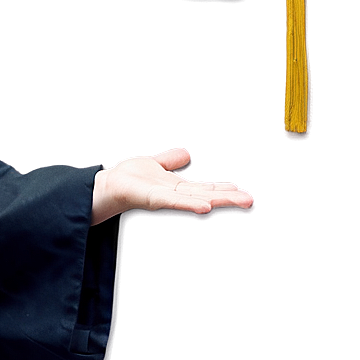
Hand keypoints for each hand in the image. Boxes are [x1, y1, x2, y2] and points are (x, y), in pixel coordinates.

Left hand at [90, 147, 253, 225]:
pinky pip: (175, 201)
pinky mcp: (153, 199)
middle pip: (207, 194)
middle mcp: (175, 194)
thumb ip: (170, 160)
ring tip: (236, 201)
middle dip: (229, 198)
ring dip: (217, 200)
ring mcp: (166, 198)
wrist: (108, 186)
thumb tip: (186, 153)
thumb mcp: (155, 164)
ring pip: (196, 199)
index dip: (224, 189)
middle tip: (250, 200)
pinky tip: (205, 206)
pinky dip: (190, 204)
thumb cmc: (129, 178)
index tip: (242, 191)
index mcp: (177, 186)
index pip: (205, 187)